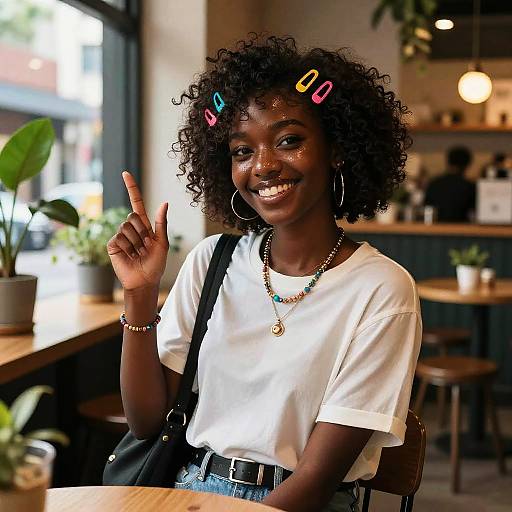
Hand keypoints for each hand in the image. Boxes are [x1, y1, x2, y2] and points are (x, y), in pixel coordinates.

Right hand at [107, 170, 168, 291]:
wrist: (144, 280)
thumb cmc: (155, 264)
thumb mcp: (162, 243)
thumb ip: (161, 223)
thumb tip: (165, 202)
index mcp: (144, 226)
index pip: (136, 203)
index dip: (131, 188)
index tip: (125, 173)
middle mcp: (130, 228)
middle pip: (133, 215)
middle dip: (142, 232)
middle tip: (145, 247)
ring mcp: (120, 235)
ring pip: (127, 227)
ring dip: (136, 242)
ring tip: (138, 253)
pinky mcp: (112, 244)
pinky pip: (119, 237)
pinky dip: (127, 248)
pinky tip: (129, 256)